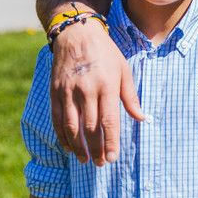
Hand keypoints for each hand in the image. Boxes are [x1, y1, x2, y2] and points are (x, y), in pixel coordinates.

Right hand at [50, 18, 144, 165]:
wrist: (77, 34)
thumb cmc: (105, 53)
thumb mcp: (124, 70)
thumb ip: (130, 96)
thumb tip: (142, 118)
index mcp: (107, 85)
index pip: (109, 121)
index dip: (111, 142)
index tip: (113, 157)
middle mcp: (86, 90)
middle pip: (90, 128)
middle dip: (96, 149)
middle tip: (101, 163)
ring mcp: (68, 92)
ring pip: (71, 127)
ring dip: (78, 147)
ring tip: (85, 160)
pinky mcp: (55, 92)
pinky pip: (57, 119)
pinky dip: (62, 135)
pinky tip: (68, 146)